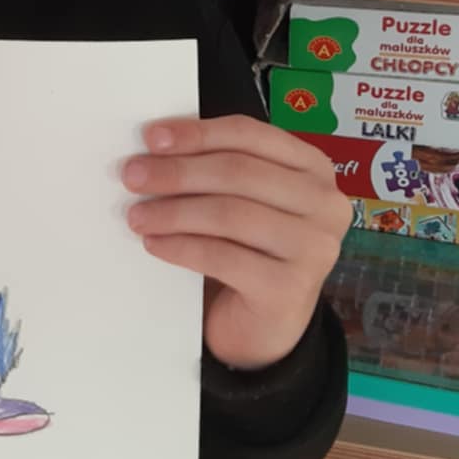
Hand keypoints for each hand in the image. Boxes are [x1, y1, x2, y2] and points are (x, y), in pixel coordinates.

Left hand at [122, 115, 347, 371]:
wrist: (264, 325)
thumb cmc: (248, 250)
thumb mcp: (241, 199)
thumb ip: (217, 167)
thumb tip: (155, 145)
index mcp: (313, 168)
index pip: (249, 134)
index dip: (197, 133)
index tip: (151, 137)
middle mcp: (325, 204)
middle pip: (238, 172)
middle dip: (178, 172)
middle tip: (133, 176)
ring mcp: (314, 248)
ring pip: (230, 214)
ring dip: (173, 211)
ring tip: (137, 215)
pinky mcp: (291, 288)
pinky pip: (223, 257)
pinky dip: (181, 247)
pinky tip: (155, 244)